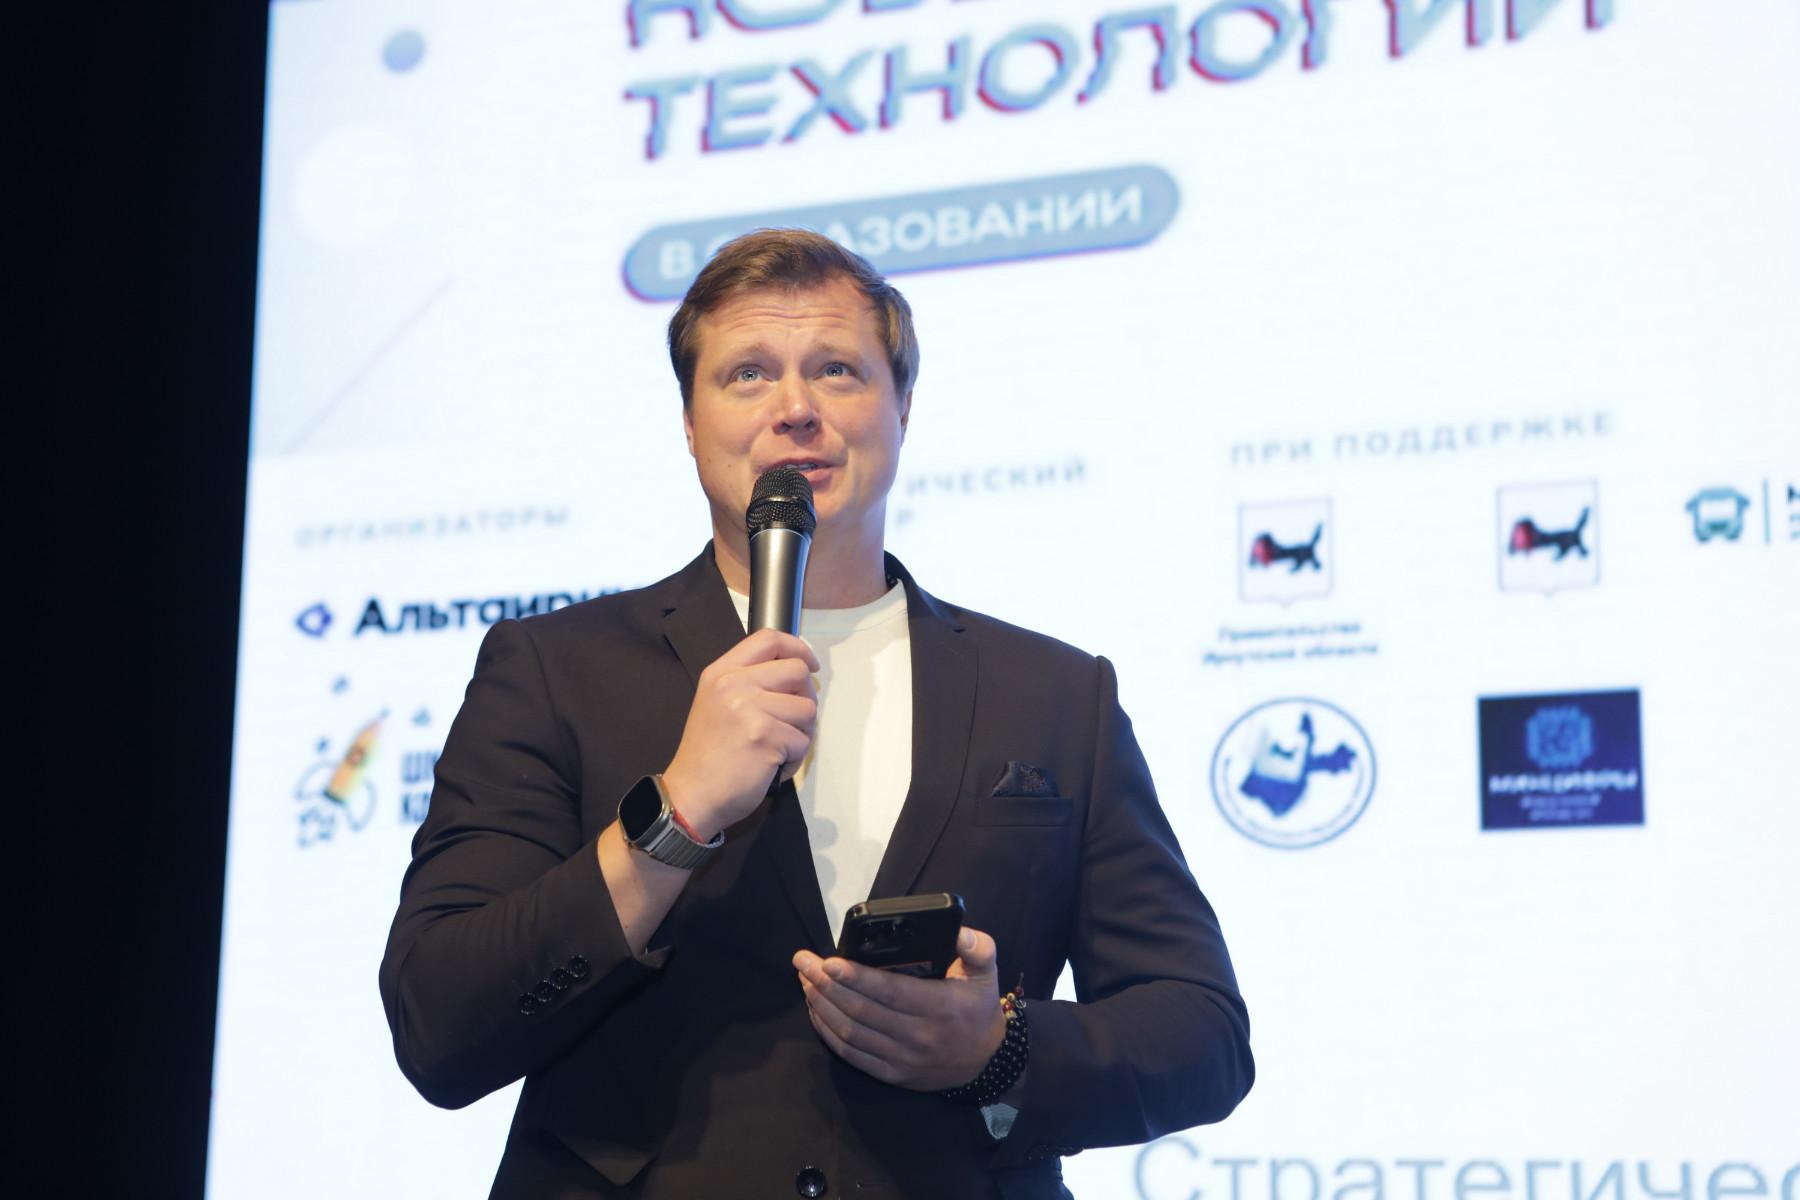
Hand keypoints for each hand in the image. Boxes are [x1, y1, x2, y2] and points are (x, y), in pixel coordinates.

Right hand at [662, 629, 819, 838]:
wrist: (690, 795)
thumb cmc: (708, 755)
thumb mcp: (718, 703)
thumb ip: (750, 682)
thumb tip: (798, 673)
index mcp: (721, 672)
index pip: (768, 639)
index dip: (797, 648)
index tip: (809, 664)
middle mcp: (734, 683)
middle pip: (797, 671)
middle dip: (805, 698)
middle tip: (792, 722)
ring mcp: (749, 708)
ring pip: (807, 708)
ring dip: (800, 733)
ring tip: (775, 750)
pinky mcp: (765, 735)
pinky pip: (802, 741)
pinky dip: (794, 759)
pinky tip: (771, 767)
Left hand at [793, 927, 1005, 1090]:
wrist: (985, 1063)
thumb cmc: (978, 1010)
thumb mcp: (987, 974)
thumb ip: (978, 948)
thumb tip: (960, 931)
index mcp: (940, 1008)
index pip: (889, 992)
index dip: (855, 977)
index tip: (827, 961)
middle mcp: (918, 1036)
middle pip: (861, 1010)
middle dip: (826, 985)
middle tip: (803, 962)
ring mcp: (902, 1059)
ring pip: (851, 1033)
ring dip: (822, 1006)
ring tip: (805, 981)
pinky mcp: (892, 1075)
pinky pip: (852, 1055)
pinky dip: (828, 1033)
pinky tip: (816, 1011)